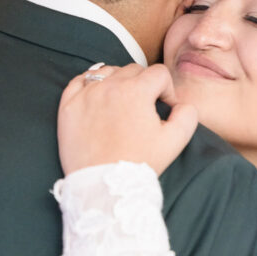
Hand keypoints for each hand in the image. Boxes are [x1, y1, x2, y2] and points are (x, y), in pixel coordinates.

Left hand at [58, 63, 197, 175]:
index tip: (165, 107)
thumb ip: (187, 115)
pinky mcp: (68, 106)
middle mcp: (109, 86)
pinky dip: (90, 84)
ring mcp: (86, 95)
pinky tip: (98, 98)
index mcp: (136, 91)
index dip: (167, 90)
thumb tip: (181, 104)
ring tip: (122, 104)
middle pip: (133, 70)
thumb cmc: (140, 163)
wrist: (105, 185)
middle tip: (144, 109)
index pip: (159, 74)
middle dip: (144, 85)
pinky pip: (79, 82)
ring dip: (118, 82)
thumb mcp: (175, 140)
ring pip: (107, 72)